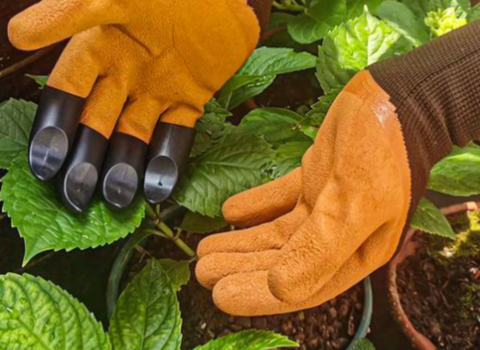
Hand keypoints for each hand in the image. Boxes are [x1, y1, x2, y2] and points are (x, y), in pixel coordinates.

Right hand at [8, 0, 259, 211]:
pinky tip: (157, 189)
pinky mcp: (190, 99)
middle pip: (98, 124)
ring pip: (134, 137)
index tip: (44, 165)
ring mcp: (158, 90)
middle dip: (87, 159)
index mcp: (98, 49)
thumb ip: (71, 12)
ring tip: (118, 199)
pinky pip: (176, 135)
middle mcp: (124, 75)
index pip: (67, 95)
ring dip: (125, 167)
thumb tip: (16, 33)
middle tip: (78, 195)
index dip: (55, 128)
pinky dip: (167, 161)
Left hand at [196, 19, 479, 315]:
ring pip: (276, 231)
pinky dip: (254, 206)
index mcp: (356, 251)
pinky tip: (229, 212)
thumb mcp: (354, 205)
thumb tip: (281, 290)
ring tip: (204, 248)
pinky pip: (278, 198)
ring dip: (241, 240)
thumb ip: (320, 249)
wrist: (396, 99)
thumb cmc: (384, 154)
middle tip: (202, 270)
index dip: (260, 294)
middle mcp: (339, 235)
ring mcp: (325, 206)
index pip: (301, 284)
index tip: (221, 295)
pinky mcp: (314, 179)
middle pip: (282, 259)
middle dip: (241, 265)